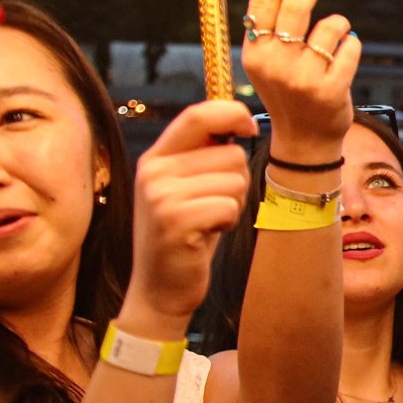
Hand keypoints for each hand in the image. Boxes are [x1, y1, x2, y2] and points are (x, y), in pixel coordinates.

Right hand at [125, 101, 258, 325]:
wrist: (159, 288)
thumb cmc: (187, 233)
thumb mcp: (187, 186)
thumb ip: (204, 154)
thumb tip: (241, 120)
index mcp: (156, 157)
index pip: (198, 114)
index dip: (232, 114)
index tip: (249, 128)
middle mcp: (154, 171)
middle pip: (231, 154)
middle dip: (236, 181)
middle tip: (212, 206)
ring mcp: (161, 196)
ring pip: (236, 181)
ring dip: (233, 204)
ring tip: (207, 221)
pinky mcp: (175, 220)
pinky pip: (230, 207)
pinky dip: (228, 222)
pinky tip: (206, 235)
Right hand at [239, 0, 360, 164]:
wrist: (304, 141)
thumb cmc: (291, 92)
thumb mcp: (271, 62)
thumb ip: (276, 27)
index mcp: (255, 53)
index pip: (261, 4)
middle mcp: (274, 64)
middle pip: (297, 7)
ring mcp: (301, 78)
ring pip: (332, 26)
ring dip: (339, 27)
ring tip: (333, 45)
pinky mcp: (329, 89)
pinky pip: (350, 46)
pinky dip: (352, 46)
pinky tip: (344, 60)